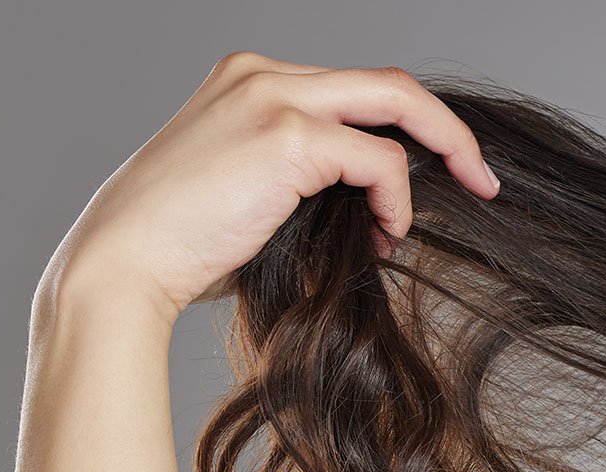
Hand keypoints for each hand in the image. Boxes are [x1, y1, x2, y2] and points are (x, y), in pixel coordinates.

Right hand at [41, 50, 499, 324]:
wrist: (123, 263)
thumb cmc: (185, 245)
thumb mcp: (254, 190)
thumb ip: (312, 176)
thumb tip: (383, 201)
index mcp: (251, 80)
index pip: (358, 88)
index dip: (409, 129)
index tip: (446, 172)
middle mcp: (264, 74)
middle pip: (390, 82)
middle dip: (448, 131)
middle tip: (483, 180)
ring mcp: (274, 97)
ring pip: (398, 105)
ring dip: (436, 162)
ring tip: (414, 225)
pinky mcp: (287, 135)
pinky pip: (380, 161)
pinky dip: (397, 201)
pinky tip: (384, 235)